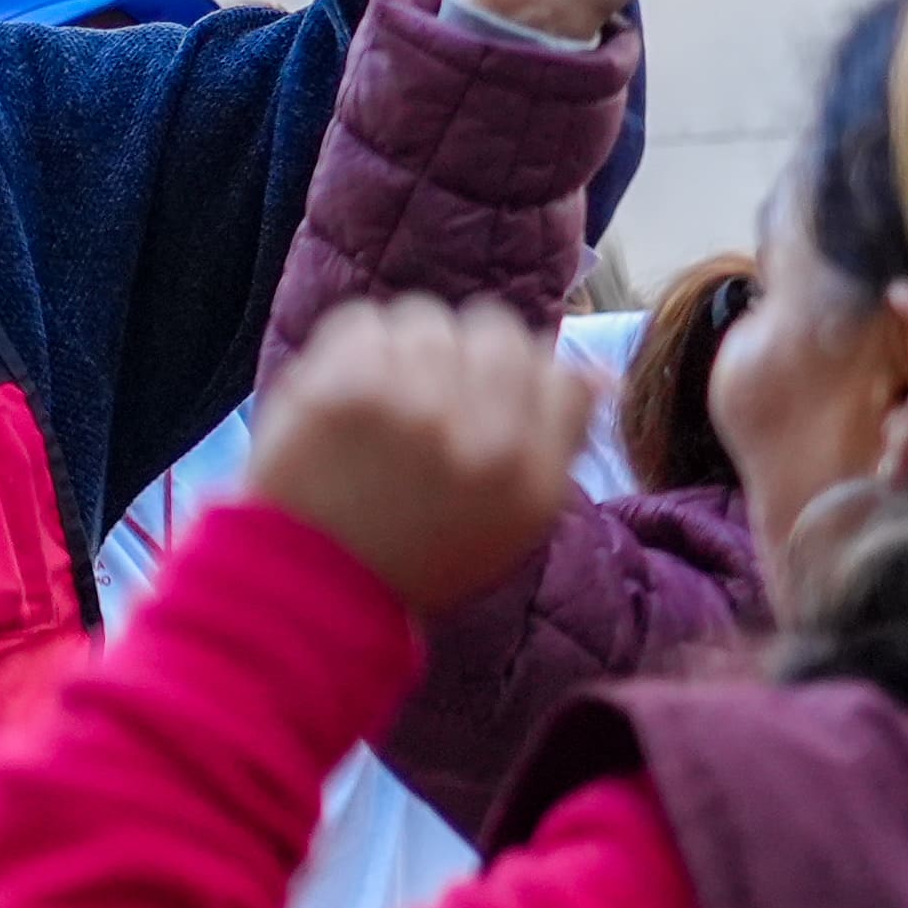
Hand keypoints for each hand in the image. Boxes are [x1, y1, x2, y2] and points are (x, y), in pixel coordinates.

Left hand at [243, 297, 594, 617]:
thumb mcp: (508, 523)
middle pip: (496, 330)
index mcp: (533, 477)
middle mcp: (486, 438)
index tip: (479, 397)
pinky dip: (350, 349)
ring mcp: (417, 408)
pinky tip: (342, 394)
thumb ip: (557, 441)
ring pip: (427, 318)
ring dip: (403, 348)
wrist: (310, 588)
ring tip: (380, 400)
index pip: (559, 375)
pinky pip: (362, 322)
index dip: (518, 374)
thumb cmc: (413, 555)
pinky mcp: (348, 390)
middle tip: (425, 395)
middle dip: (462, 352)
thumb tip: (597, 370)